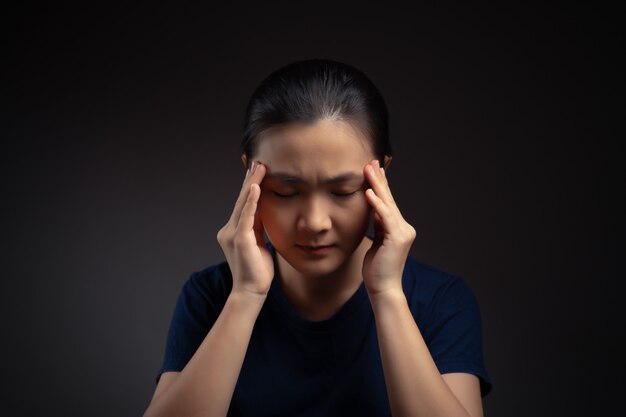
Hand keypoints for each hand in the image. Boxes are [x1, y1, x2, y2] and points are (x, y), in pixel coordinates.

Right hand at [217, 161, 273, 296]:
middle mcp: (229, 229)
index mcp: (234, 230)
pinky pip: (247, 216)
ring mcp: (233, 234)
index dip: (249, 186)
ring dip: (251, 184)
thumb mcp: (260, 243)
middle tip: (257, 160)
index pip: (243, 203)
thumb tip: (265, 213)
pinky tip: (256, 188)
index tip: (256, 169)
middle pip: (242, 199)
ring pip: (243, 204)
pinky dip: (251, 201)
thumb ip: (259, 228)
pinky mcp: (240, 240)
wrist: (251, 292)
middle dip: (250, 179)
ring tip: (259, 167)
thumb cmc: (258, 271)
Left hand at [362, 160, 415, 295]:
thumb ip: (377, 227)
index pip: (387, 202)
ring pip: (387, 204)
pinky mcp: (397, 238)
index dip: (380, 185)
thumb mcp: (376, 242)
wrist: (383, 289)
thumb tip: (372, 211)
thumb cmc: (377, 270)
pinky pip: (385, 217)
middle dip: (379, 179)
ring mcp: (403, 232)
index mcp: (398, 228)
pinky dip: (376, 204)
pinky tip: (368, 192)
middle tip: (371, 161)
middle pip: (388, 199)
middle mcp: (404, 227)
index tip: (372, 169)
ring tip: (368, 169)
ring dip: (376, 185)